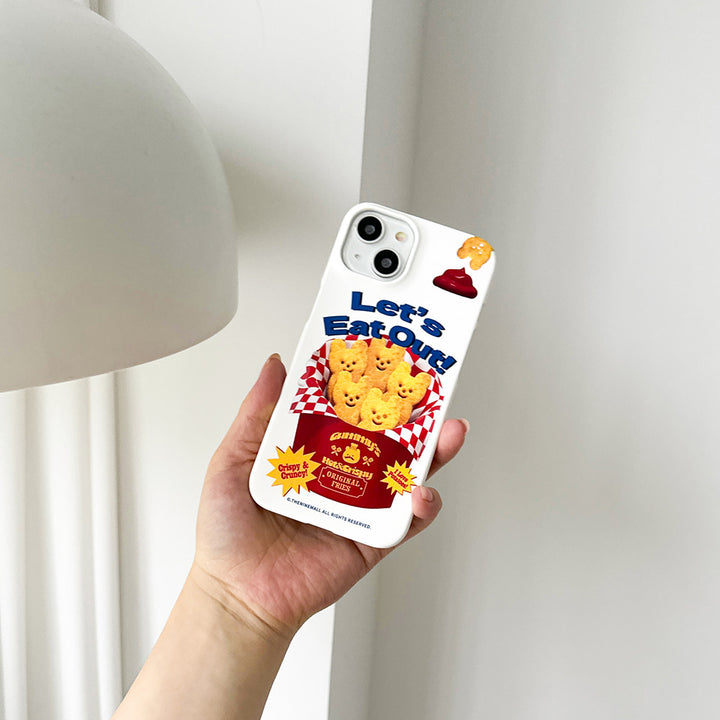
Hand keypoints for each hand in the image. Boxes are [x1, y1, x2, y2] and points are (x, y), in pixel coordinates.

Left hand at [192, 353, 467, 638]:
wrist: (238, 594)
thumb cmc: (228, 532)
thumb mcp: (234, 459)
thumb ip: (257, 412)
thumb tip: (276, 365)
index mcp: (312, 451)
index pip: (349, 410)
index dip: (369, 385)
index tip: (387, 359)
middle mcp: (341, 474)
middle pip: (387, 437)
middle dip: (415, 413)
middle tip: (431, 389)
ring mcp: (360, 506)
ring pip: (406, 472)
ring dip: (434, 450)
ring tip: (446, 431)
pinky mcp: (373, 540)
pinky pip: (408, 520)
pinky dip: (422, 505)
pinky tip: (418, 492)